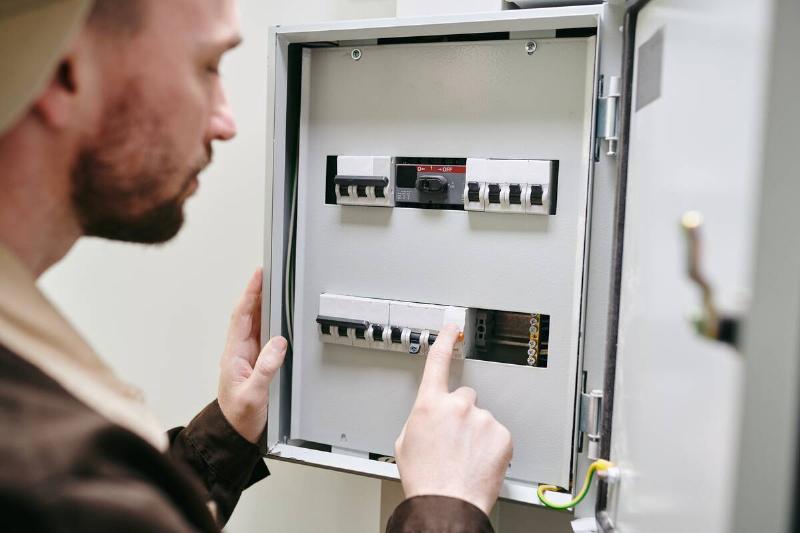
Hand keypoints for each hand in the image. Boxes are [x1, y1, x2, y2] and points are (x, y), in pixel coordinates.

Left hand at [218, 268, 286, 443]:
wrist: (235, 435)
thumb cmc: (240, 417)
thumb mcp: (254, 394)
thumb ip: (266, 369)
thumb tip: (278, 343)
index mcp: (234, 355)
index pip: (242, 316)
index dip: (250, 294)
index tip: (259, 276)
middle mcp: (240, 352)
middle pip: (249, 314)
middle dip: (258, 291)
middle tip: (270, 273)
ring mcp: (248, 357)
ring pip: (257, 323)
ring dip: (264, 304)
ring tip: (275, 286)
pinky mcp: (257, 363)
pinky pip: (264, 336)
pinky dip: (271, 320)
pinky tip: (279, 314)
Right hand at [394, 324, 512, 515]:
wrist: (447, 504)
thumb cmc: (425, 480)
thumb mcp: (405, 443)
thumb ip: (420, 419)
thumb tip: (430, 417)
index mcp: (429, 405)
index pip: (437, 362)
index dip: (444, 340)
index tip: (452, 328)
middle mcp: (457, 406)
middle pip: (463, 396)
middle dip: (460, 413)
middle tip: (453, 439)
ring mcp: (482, 419)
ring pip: (481, 418)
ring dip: (476, 433)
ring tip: (465, 457)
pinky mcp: (502, 434)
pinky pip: (497, 433)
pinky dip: (491, 445)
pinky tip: (479, 461)